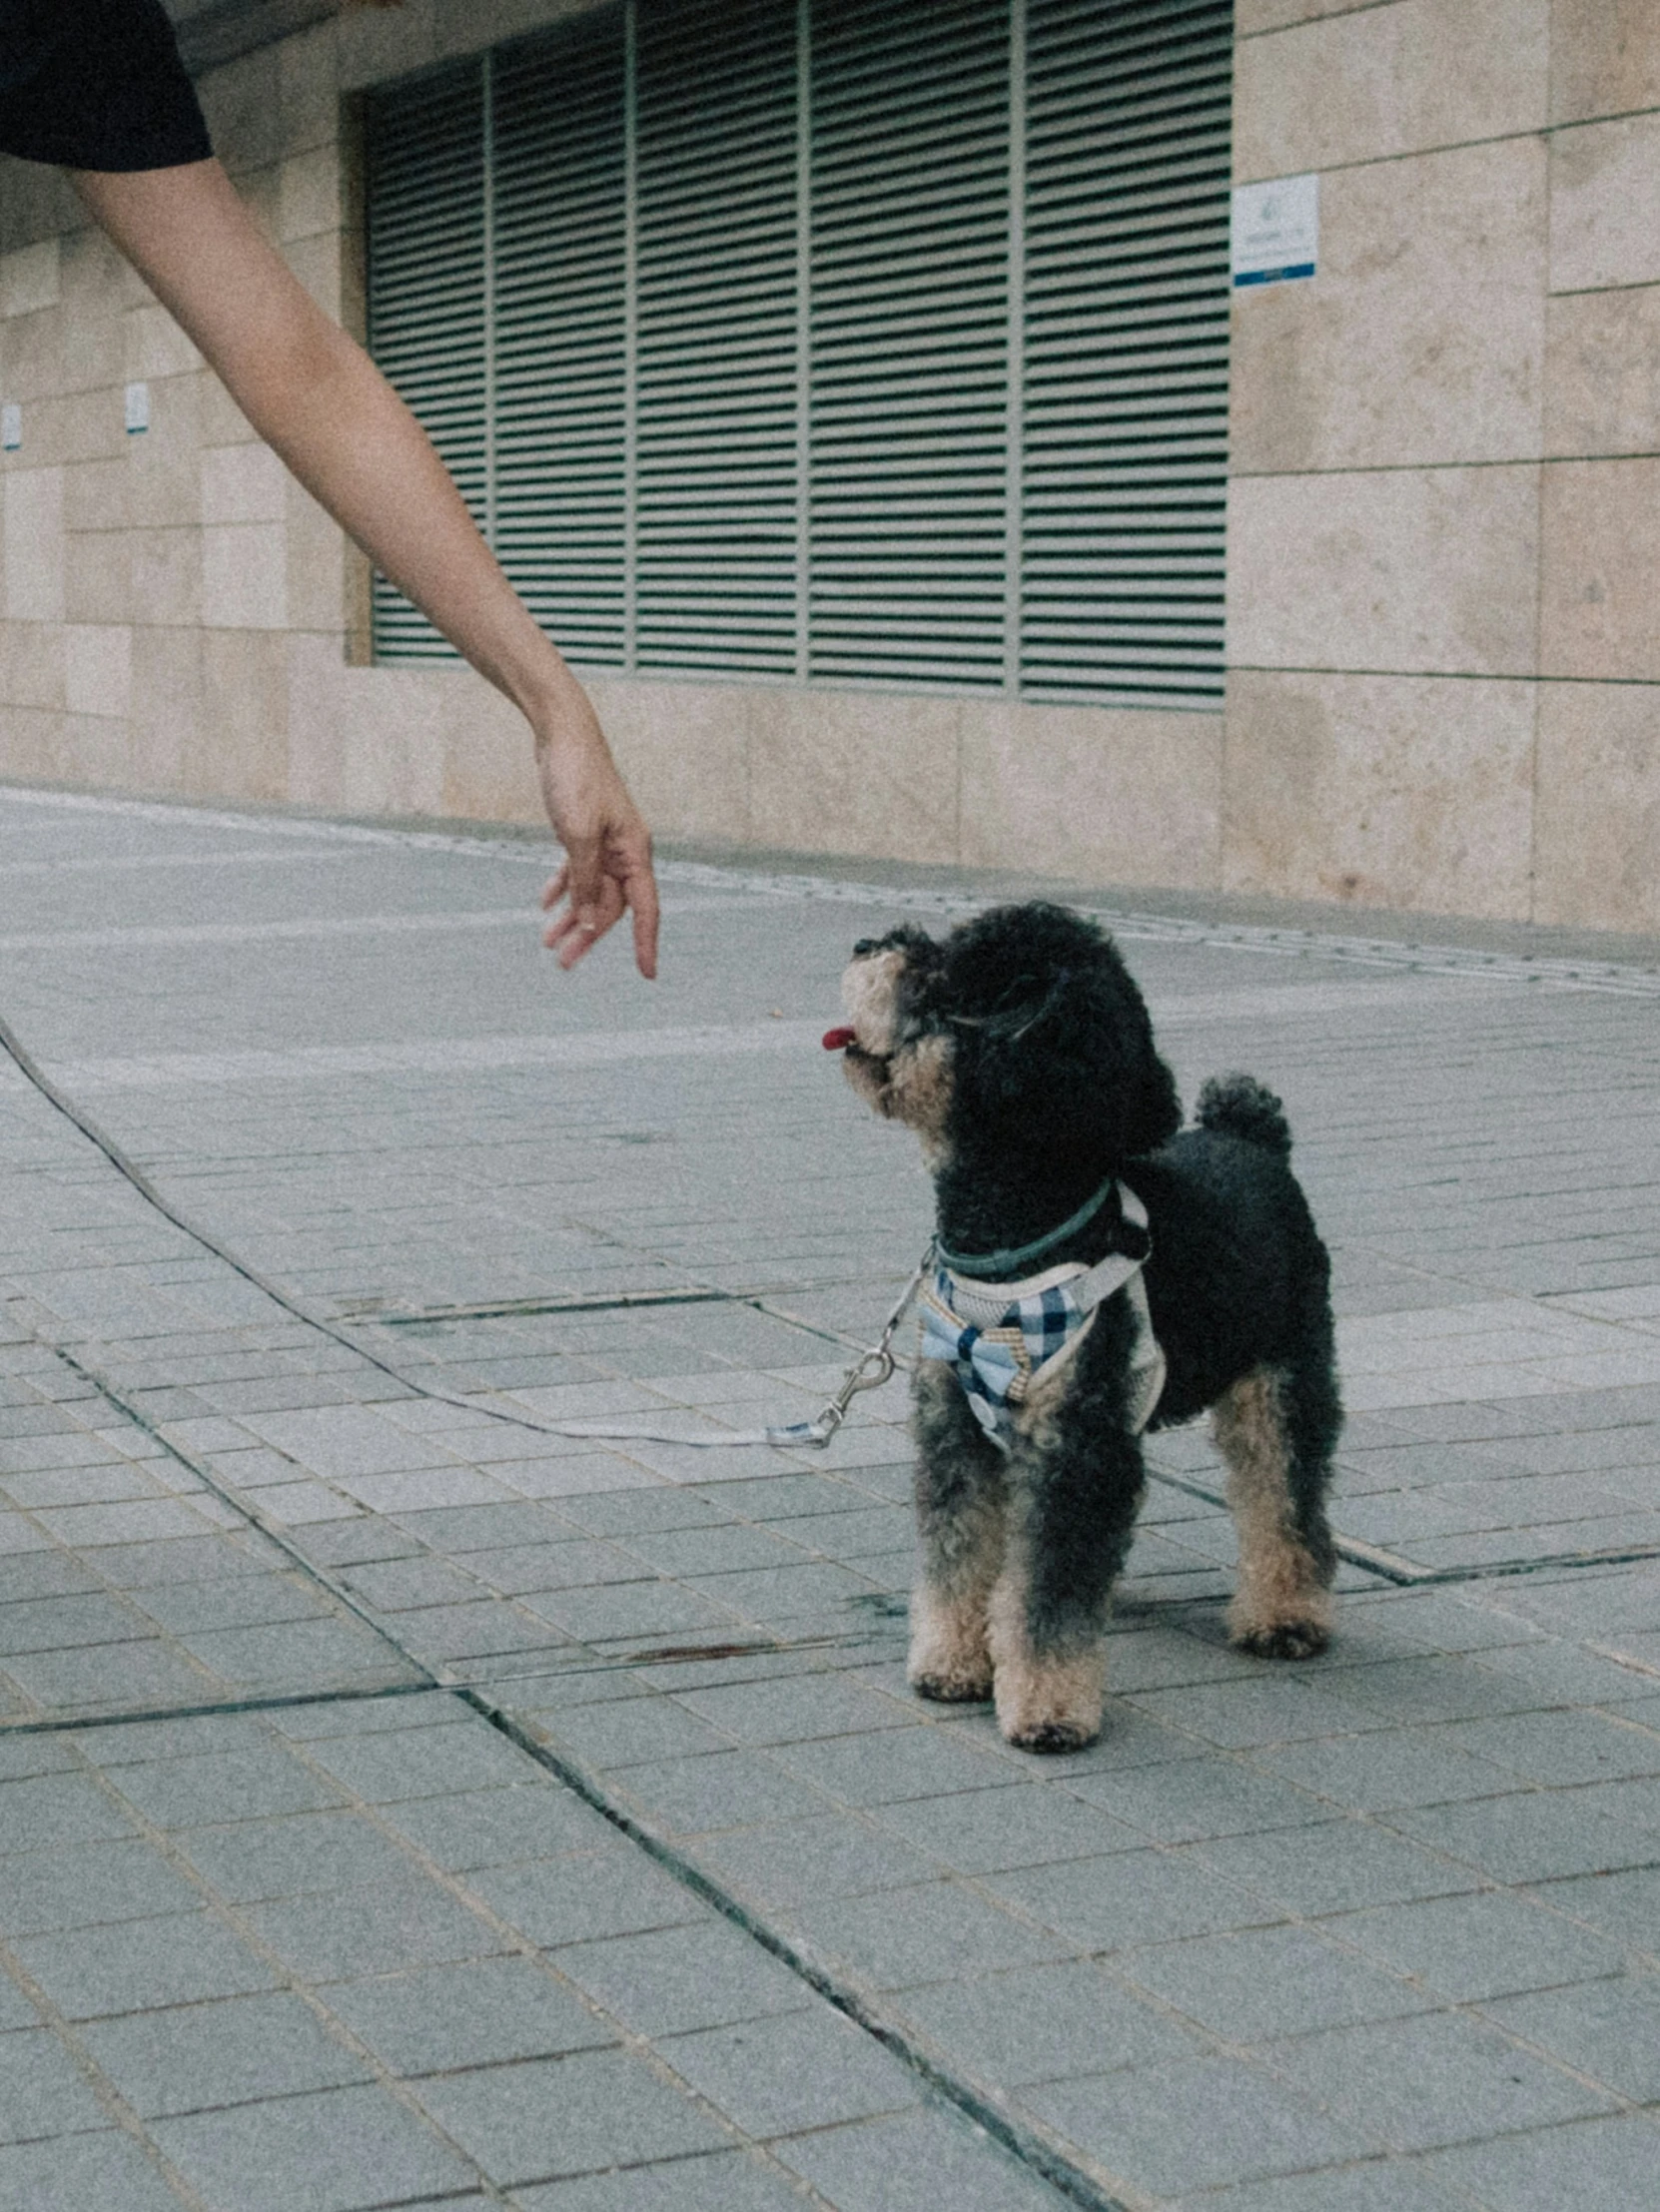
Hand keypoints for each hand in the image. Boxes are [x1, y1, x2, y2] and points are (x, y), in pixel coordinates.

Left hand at [534, 723, 659, 978]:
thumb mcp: (578, 835)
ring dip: (571, 916)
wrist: (563, 735)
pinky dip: (563, 889)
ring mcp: (605, 843)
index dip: (645, 943)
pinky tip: (545, 904)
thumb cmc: (576, 779)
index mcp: (635, 852)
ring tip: (547, 941)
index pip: (646, 909)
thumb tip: (591, 922)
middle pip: (611, 906)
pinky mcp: (584, 833)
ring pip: (592, 892)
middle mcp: (625, 851)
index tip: (647, 974)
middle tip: (563, 962)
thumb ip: (586, 880)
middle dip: (588, 935)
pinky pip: (578, 872)